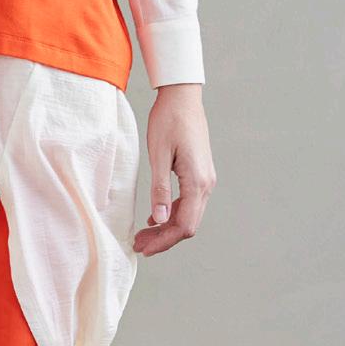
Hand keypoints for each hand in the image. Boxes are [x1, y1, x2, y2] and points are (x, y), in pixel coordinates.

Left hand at [133, 82, 214, 256]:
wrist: (182, 96)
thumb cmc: (169, 120)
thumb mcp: (158, 155)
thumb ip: (160, 189)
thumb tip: (160, 219)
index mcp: (197, 181)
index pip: (185, 224)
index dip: (164, 241)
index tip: (143, 248)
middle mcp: (206, 183)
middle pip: (188, 224)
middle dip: (164, 239)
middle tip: (138, 245)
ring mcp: (205, 179)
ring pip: (188, 215)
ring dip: (167, 228)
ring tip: (142, 235)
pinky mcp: (199, 174)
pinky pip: (188, 202)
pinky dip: (172, 213)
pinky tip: (154, 218)